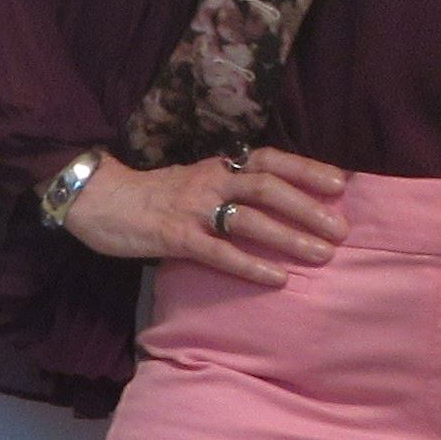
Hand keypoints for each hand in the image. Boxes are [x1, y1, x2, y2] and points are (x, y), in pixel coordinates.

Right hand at [57, 146, 348, 278]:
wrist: (99, 200)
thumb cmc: (151, 196)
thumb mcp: (195, 181)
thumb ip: (229, 188)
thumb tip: (273, 205)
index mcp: (217, 166)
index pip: (270, 160)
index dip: (306, 169)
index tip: (341, 183)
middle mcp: (210, 181)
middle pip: (267, 188)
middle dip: (308, 208)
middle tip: (341, 229)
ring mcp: (193, 209)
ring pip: (250, 220)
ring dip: (289, 237)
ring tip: (321, 254)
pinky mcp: (176, 238)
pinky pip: (220, 253)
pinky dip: (251, 266)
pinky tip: (277, 279)